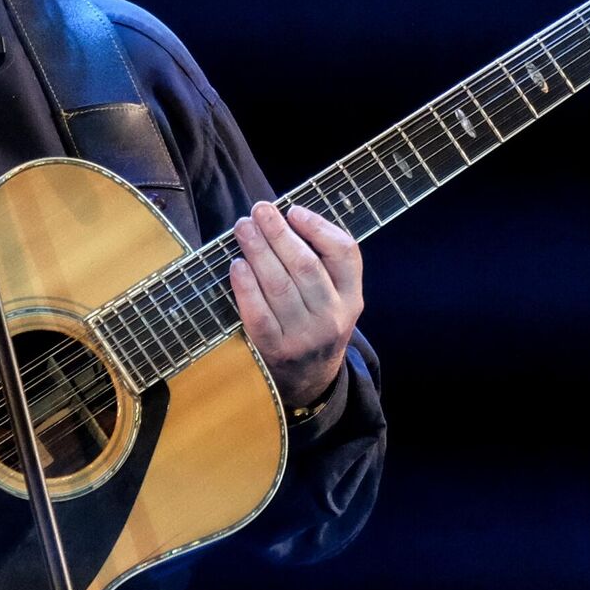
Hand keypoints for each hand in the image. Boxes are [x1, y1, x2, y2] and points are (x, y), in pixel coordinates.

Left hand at [228, 202, 362, 408]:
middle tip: (259, 210)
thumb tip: (284, 219)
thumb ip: (322, 262)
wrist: (310, 379)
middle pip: (305, 265)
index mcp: (352, 297)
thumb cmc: (316, 321)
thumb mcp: (336, 297)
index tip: (293, 210)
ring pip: (279, 285)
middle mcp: (333, 317)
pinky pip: (259, 313)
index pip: (345, 254)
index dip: (318, 227)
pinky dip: (246, 286)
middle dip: (278, 232)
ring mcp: (305, 336)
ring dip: (258, 251)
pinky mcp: (276, 350)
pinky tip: (237, 265)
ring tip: (243, 228)